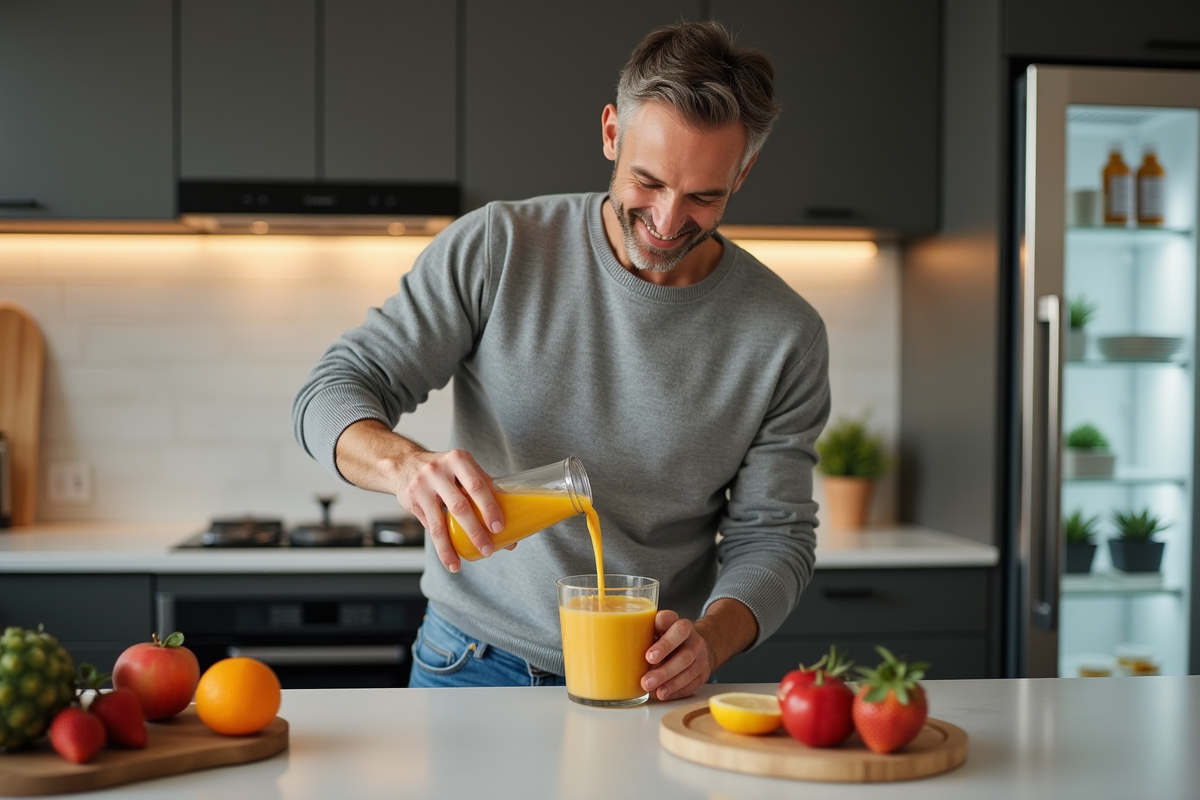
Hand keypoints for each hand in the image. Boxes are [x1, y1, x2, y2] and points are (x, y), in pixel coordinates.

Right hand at [332, 421, 508, 572]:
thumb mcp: (463, 469)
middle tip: (488, 549)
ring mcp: (422, 486)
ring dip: (451, 547)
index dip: (489, 507)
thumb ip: (486, 491)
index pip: (477, 485)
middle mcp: (438, 470)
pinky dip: (440, 546)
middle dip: (475, 531)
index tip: (499, 527)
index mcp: (458, 460)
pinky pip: (429, 527)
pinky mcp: (412, 500)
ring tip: (460, 565)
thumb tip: (511, 528)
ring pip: (440, 523)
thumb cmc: (445, 470)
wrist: (404, 463)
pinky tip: (449, 559)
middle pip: (460, 506)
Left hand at [640, 610, 714, 701]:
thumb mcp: (658, 628)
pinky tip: (662, 694)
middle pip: (683, 655)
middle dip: (664, 670)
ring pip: (688, 672)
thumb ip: (645, 633)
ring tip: (652, 690)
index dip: (664, 644)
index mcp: (680, 625)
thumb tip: (621, 650)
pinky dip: (675, 691)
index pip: (677, 629)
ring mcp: (700, 657)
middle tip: (646, 680)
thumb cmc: (669, 635)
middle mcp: (693, 640)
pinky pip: (691, 685)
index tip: (648, 655)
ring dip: (669, 683)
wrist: (695, 643)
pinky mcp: (703, 673)